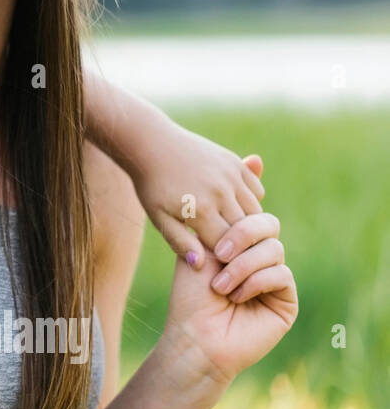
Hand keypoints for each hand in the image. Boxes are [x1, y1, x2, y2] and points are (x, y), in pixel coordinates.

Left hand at [130, 118, 266, 268]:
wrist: (152, 144)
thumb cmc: (152, 186)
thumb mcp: (158, 217)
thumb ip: (180, 242)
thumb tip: (200, 265)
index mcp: (200, 210)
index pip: (225, 246)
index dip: (223, 258)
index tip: (218, 263)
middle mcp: (220, 193)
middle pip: (244, 231)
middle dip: (238, 244)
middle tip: (230, 251)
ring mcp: (230, 176)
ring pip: (255, 212)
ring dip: (247, 224)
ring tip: (232, 231)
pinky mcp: (235, 164)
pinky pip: (256, 190)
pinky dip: (250, 202)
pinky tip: (234, 208)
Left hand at [159, 211, 297, 384]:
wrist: (194, 336)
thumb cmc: (189, 294)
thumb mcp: (198, 249)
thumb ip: (216, 217)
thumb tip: (243, 168)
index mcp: (239, 244)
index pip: (251, 212)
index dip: (245, 202)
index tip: (230, 194)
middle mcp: (259, 258)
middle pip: (268, 223)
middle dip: (242, 233)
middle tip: (219, 254)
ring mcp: (275, 278)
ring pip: (273, 249)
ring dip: (242, 266)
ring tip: (219, 286)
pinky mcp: (287, 299)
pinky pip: (281, 274)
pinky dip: (255, 282)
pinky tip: (236, 297)